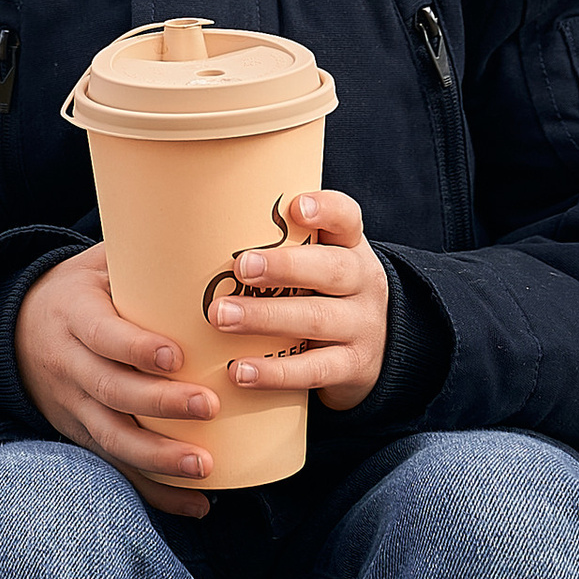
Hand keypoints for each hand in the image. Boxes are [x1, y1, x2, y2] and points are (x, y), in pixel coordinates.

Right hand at [13, 243, 220, 521]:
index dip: (136, 348)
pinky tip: (197, 503)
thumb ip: (144, 257)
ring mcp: (73, 406)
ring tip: (206, 467)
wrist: (13, 330)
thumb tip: (217, 230)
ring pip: (113, 439)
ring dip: (159, 459)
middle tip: (209, 406)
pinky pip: (117, 467)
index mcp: (74, 316)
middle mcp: (70, 365)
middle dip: (161, 405)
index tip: (176, 356)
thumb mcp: (96, 264)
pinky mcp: (82, 434)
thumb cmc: (78, 290)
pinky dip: (155, 490)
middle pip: (113, 392)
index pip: (103, 336)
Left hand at [212, 190, 387, 412]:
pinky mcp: (352, 368)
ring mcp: (361, 327)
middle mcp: (362, 284)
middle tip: (240, 266)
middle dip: (284, 267)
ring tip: (221, 317)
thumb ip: (280, 246)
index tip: (296, 207)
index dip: (326, 210)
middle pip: (332, 269)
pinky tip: (239, 371)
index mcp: (350, 248)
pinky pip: (313, 370)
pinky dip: (275, 372)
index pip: (347, 218)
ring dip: (265, 317)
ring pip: (316, 319)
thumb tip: (198, 229)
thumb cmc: (326, 294)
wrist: (380, 351)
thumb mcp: (320, 264)